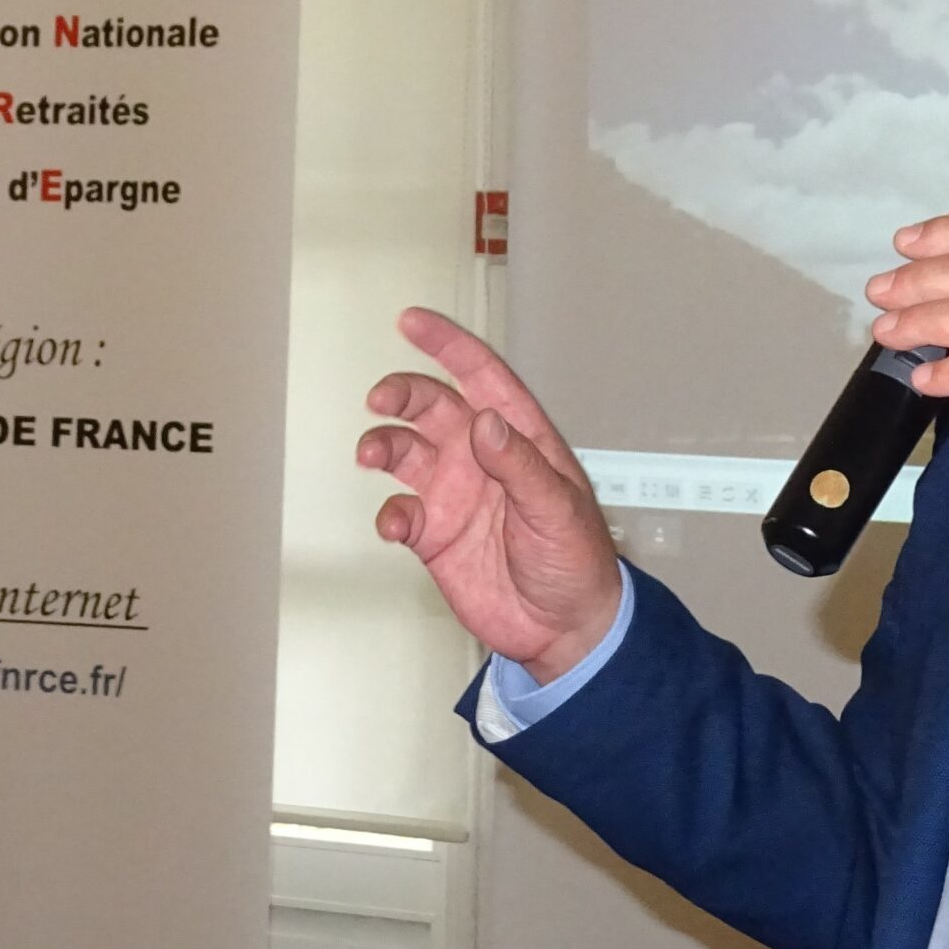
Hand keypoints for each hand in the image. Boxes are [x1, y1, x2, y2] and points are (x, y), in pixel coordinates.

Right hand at [357, 307, 621, 683]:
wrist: (563, 627)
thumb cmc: (577, 561)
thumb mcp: (557, 509)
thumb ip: (519, 466)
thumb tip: (485, 422)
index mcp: (518, 438)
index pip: (481, 377)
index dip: (448, 345)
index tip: (412, 321)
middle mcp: (480, 457)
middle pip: (432, 406)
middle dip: (402, 393)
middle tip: (380, 398)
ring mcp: (454, 494)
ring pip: (405, 450)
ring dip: (383, 443)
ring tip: (371, 453)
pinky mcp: (434, 535)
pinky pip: (398, 511)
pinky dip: (389, 513)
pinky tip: (396, 525)